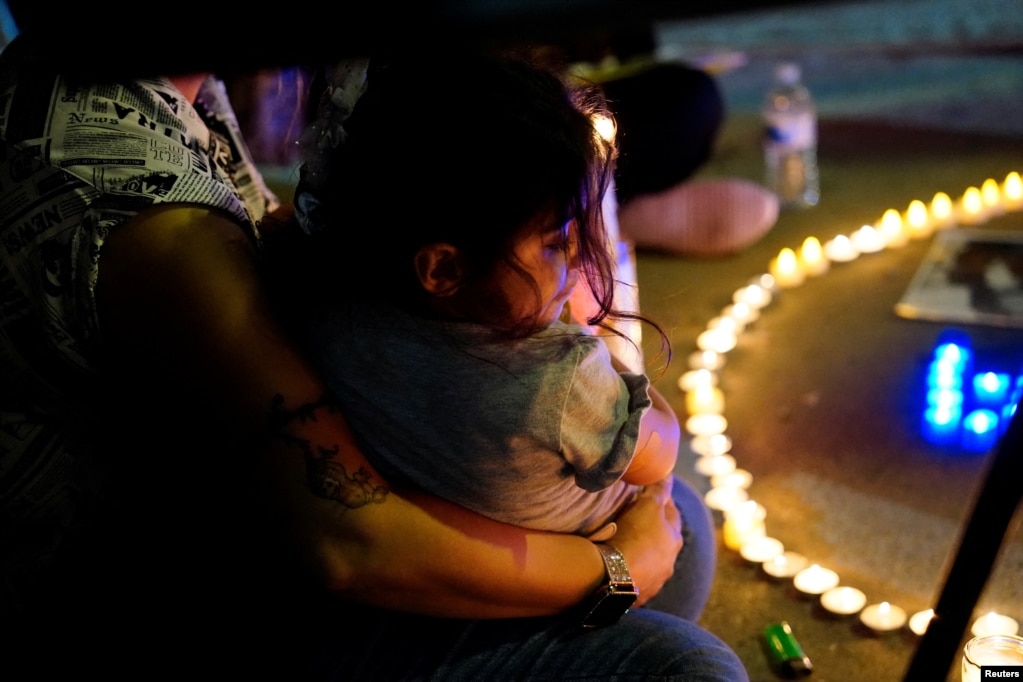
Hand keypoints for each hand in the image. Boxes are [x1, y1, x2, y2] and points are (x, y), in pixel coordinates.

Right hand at [611, 476, 681, 605]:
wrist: (615, 575)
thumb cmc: (635, 535)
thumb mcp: (647, 506)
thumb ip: (658, 490)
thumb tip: (668, 474)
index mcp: (674, 539)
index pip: (672, 514)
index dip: (662, 502)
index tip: (652, 495)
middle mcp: (669, 561)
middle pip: (664, 540)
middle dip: (655, 529)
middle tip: (639, 518)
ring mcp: (655, 580)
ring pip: (653, 561)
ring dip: (645, 553)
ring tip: (629, 544)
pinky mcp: (639, 594)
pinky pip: (638, 578)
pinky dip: (633, 570)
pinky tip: (622, 566)